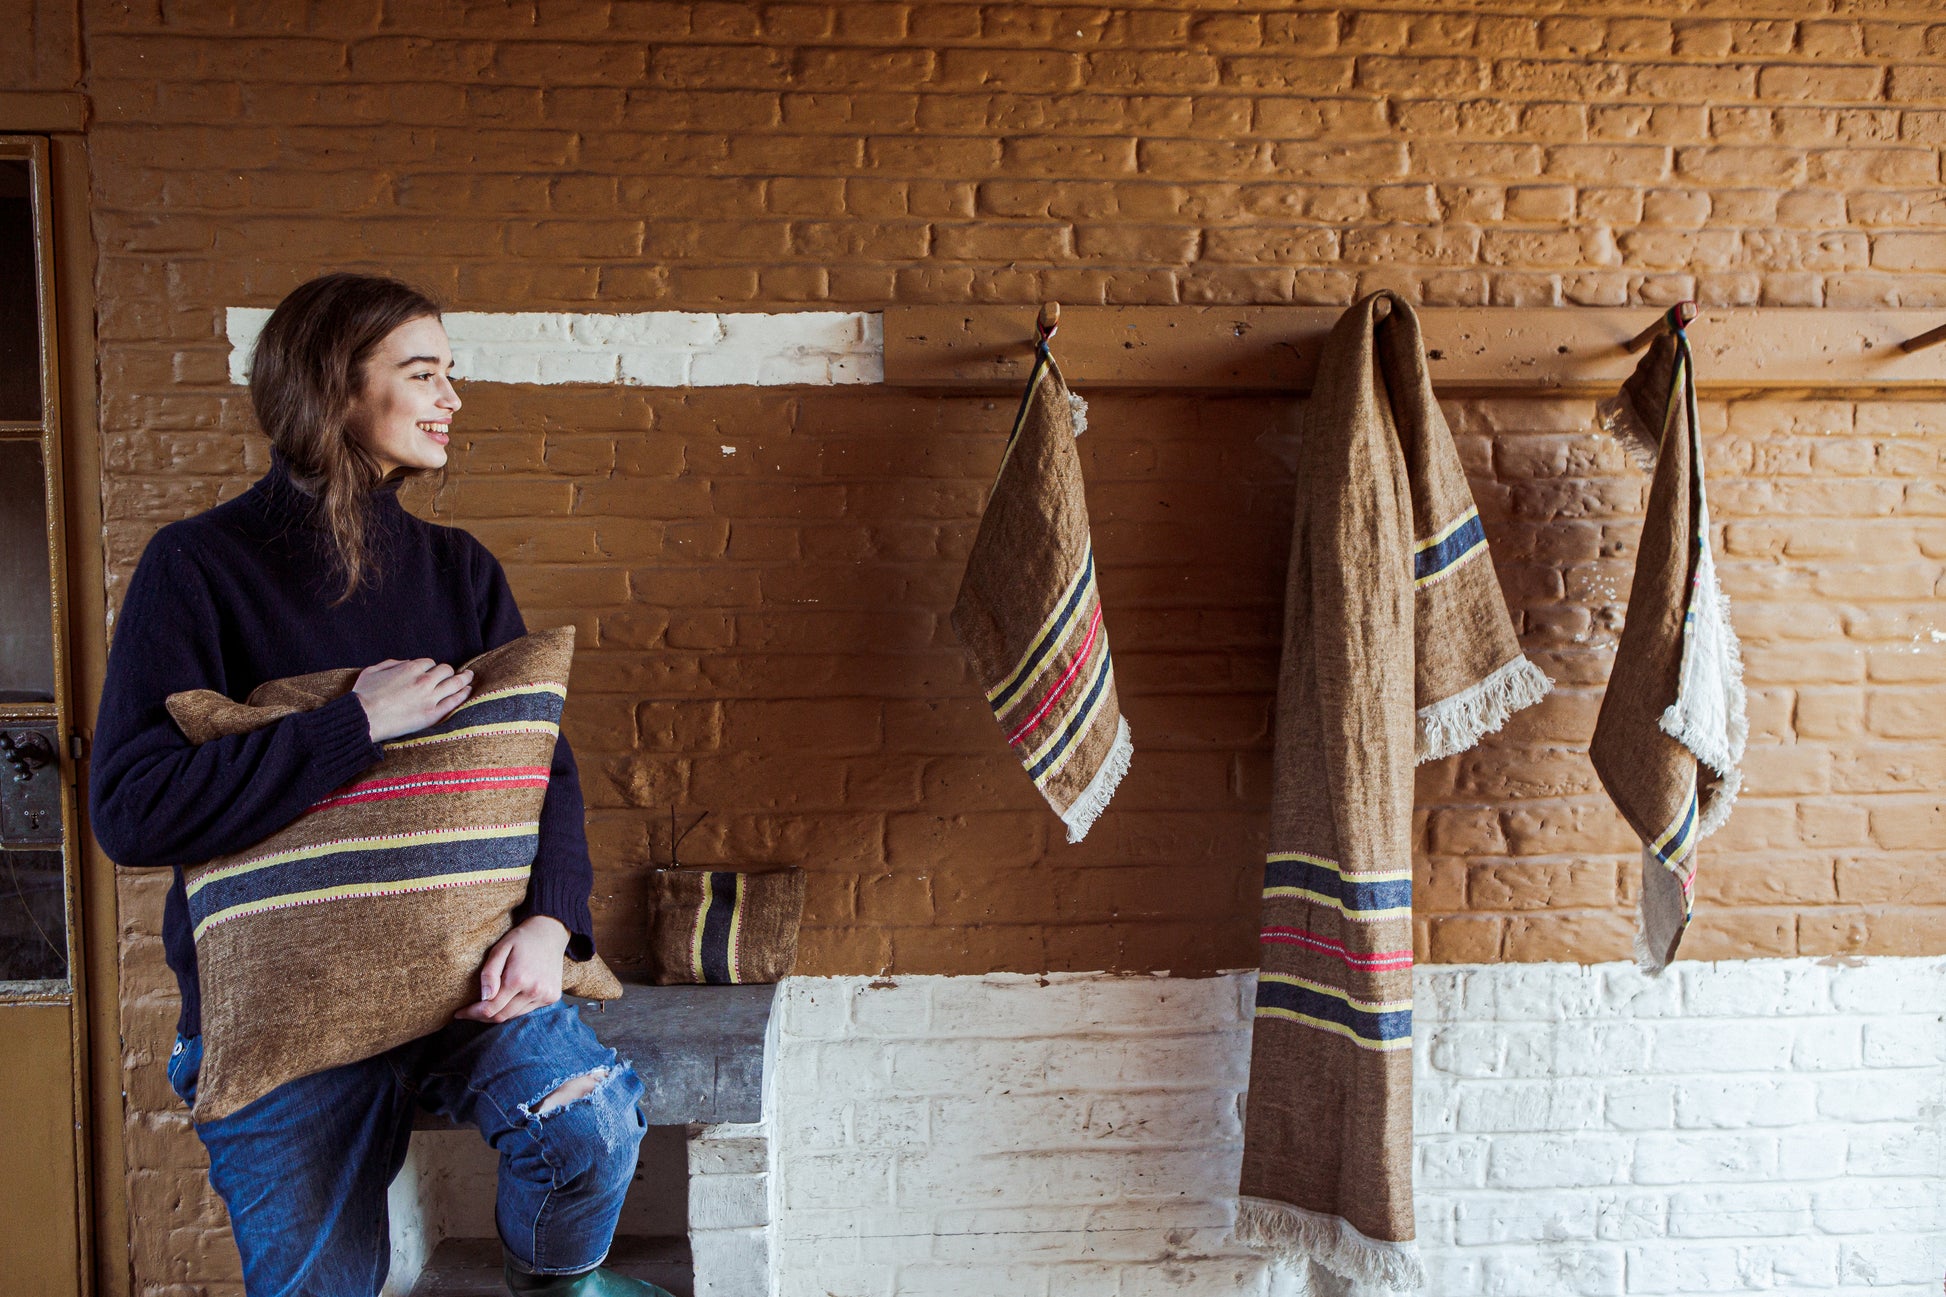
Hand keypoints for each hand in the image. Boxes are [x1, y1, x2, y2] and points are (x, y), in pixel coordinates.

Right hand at [353, 658, 473, 741]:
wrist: (364, 719)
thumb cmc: (364, 695)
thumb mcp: (372, 670)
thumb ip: (391, 663)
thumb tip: (406, 662)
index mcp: (410, 668)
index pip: (429, 663)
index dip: (430, 667)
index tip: (430, 672)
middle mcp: (423, 680)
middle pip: (445, 670)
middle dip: (447, 671)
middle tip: (452, 674)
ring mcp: (430, 698)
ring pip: (454, 683)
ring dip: (464, 678)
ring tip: (469, 676)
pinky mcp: (432, 714)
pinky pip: (454, 702)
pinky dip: (463, 694)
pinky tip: (468, 690)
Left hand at [455, 915, 570, 1022]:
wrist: (551, 932)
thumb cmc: (521, 939)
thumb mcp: (500, 949)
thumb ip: (489, 973)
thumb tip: (483, 998)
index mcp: (519, 979)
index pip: (490, 1008)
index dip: (472, 1013)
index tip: (459, 1013)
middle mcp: (534, 990)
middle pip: (501, 1016)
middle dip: (482, 1016)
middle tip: (470, 1011)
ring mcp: (545, 995)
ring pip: (514, 1015)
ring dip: (498, 1012)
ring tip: (488, 1003)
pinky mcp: (552, 997)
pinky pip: (527, 1010)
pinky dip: (514, 1008)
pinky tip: (510, 996)